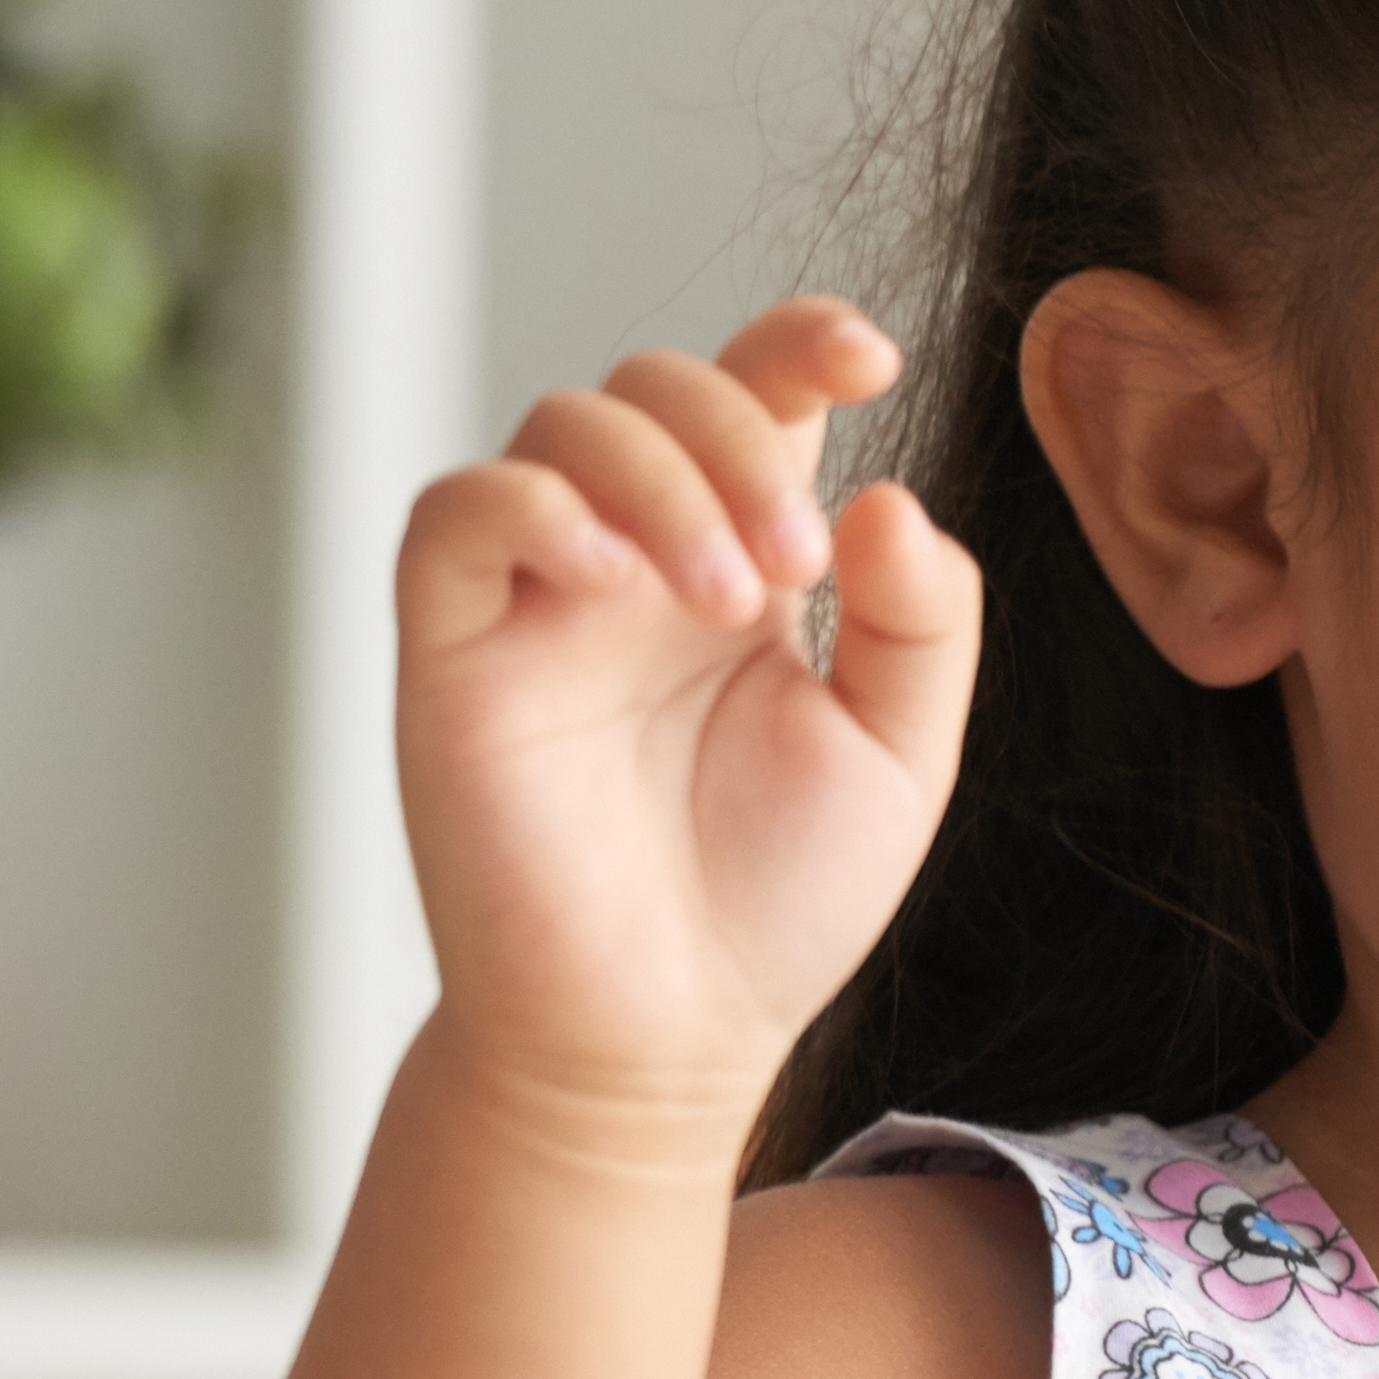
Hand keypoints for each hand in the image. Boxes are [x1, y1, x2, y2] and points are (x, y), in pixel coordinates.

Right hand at [395, 298, 980, 1141]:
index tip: (872, 356)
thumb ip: (923, 625)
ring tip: (732, 600)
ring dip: (660, 477)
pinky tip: (611, 577)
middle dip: (738, 435)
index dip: (802, 341)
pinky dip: (531, 506)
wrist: (664, 1037)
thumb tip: (887, 494)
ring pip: (562, 424)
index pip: (760, 396)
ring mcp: (541, 596)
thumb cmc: (773, 903)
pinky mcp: (455, 649)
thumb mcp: (900, 758)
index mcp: (746, 563)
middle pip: (657, 385)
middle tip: (794, 568)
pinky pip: (456, 513)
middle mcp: (638, 559)